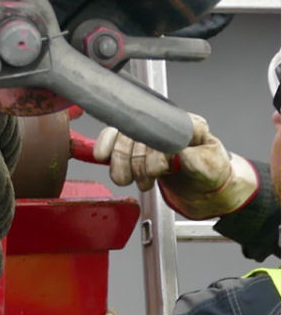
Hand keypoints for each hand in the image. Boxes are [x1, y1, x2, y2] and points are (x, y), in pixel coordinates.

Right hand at [93, 113, 257, 219]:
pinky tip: (103, 157)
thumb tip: (180, 152)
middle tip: (147, 179)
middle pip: (138, 134)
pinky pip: (112, 138)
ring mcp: (149, 134)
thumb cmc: (209, 175)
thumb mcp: (211, 169)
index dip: (154, 151)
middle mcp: (166, 125)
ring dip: (121, 163)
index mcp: (188, 125)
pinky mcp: (134, 144)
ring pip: (122, 138)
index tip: (158, 170)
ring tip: (129, 180)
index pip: (163, 129)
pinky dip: (104, 148)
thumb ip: (197, 160)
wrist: (203, 189)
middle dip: (137, 162)